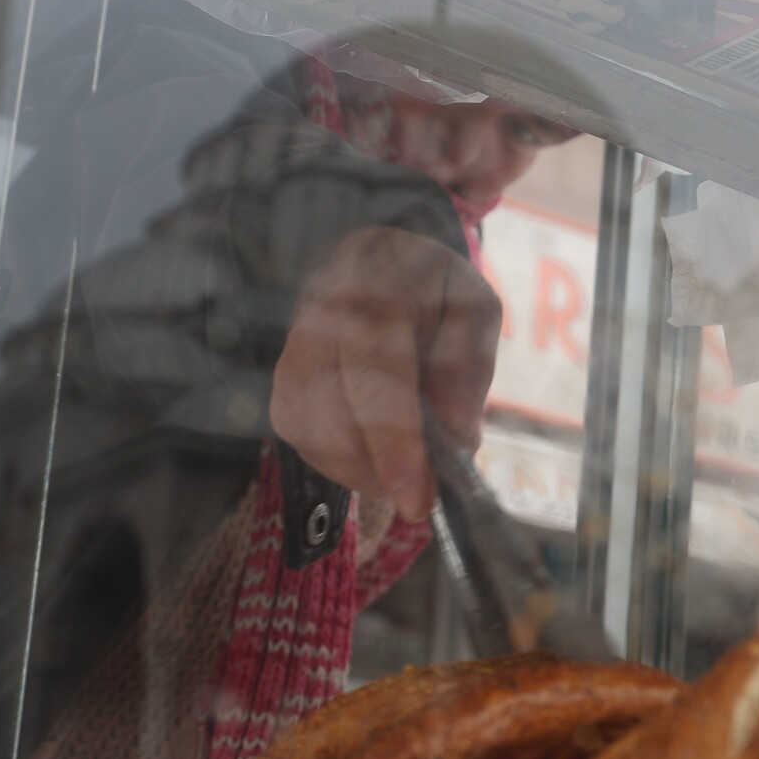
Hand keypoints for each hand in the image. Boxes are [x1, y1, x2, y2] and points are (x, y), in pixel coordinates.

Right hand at [270, 226, 499, 521]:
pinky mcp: (282, 372)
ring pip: (307, 429)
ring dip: (356, 468)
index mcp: (377, 286)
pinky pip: (294, 431)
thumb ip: (468, 369)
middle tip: (420, 495)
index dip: (394, 443)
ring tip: (400, 467)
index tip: (417, 499)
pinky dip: (333, 458)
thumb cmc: (436, 290)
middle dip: (376, 470)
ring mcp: (293, 342)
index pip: (375, 371)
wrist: (385, 258)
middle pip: (331, 411)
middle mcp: (321, 312)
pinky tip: (368, 451)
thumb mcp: (475, 311)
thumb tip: (456, 439)